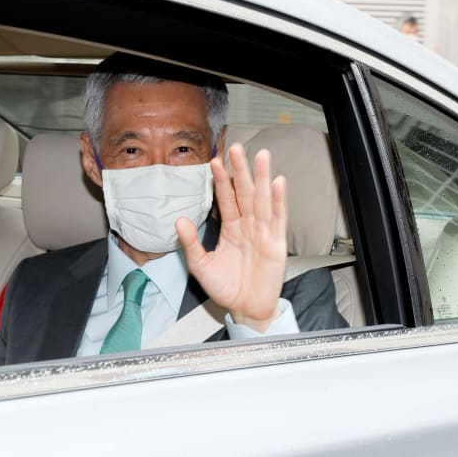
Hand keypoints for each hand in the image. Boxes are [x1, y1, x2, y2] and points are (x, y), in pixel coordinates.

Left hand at [176, 143, 287, 332]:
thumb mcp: (201, 266)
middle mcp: (248, 225)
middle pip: (245, 192)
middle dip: (241, 170)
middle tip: (236, 147)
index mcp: (231, 228)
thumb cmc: (227, 287)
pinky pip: (278, 219)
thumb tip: (179, 221)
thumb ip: (191, 243)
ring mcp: (264, 232)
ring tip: (261, 156)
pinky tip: (277, 182)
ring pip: (263, 200)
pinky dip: (279, 201)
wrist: (246, 310)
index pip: (226, 198)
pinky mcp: (277, 244)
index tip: (214, 161)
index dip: (221, 180)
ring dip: (262, 178)